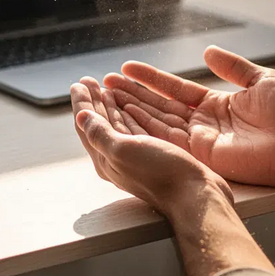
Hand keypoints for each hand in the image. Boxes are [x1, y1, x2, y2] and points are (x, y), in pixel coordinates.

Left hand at [70, 78, 232, 215]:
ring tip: (105, 89)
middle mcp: (118, 158)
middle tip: (88, 81)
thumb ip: (100, 134)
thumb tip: (80, 116)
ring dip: (110, 106)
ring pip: (117, 125)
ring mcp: (136, 157)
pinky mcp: (154, 155)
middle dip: (93, 101)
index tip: (79, 83)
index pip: (87, 126)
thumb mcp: (124, 150)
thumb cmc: (160, 173)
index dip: (82, 103)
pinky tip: (131, 107)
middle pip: (100, 124)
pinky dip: (129, 114)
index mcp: (105, 159)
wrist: (195, 194)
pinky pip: (135, 129)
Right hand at [103, 46, 274, 190]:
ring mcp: (200, 139)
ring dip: (132, 108)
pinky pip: (168, 137)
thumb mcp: (260, 79)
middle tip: (104, 82)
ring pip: (157, 121)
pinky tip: (126, 113)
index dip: (150, 79)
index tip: (126, 69)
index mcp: (215, 105)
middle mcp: (203, 123)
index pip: (174, 89)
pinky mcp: (201, 154)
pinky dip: (146, 126)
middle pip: (159, 105)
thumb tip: (208, 51)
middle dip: (131, 94)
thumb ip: (232, 67)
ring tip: (106, 95)